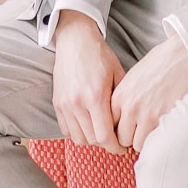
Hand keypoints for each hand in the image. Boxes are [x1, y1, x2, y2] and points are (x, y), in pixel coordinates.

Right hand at [52, 10, 126, 153]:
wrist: (75, 40)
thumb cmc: (100, 55)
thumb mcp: (118, 74)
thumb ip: (121, 102)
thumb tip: (129, 125)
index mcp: (96, 97)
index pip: (104, 137)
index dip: (116, 147)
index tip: (123, 147)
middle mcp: (78, 103)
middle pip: (92, 140)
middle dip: (106, 144)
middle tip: (115, 140)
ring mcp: (65, 104)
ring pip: (79, 138)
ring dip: (91, 139)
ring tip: (101, 131)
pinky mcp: (57, 103)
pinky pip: (66, 130)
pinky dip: (78, 132)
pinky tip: (88, 124)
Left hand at [111, 34, 187, 153]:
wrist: (182, 57)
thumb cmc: (161, 63)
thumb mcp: (133, 78)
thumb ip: (124, 98)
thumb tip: (122, 117)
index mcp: (120, 95)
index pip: (110, 124)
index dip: (119, 128)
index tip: (126, 128)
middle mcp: (129, 107)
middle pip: (121, 138)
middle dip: (130, 136)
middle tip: (139, 131)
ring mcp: (145, 116)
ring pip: (136, 144)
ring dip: (143, 139)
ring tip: (151, 128)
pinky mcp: (162, 120)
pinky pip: (152, 141)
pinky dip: (155, 138)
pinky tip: (160, 127)